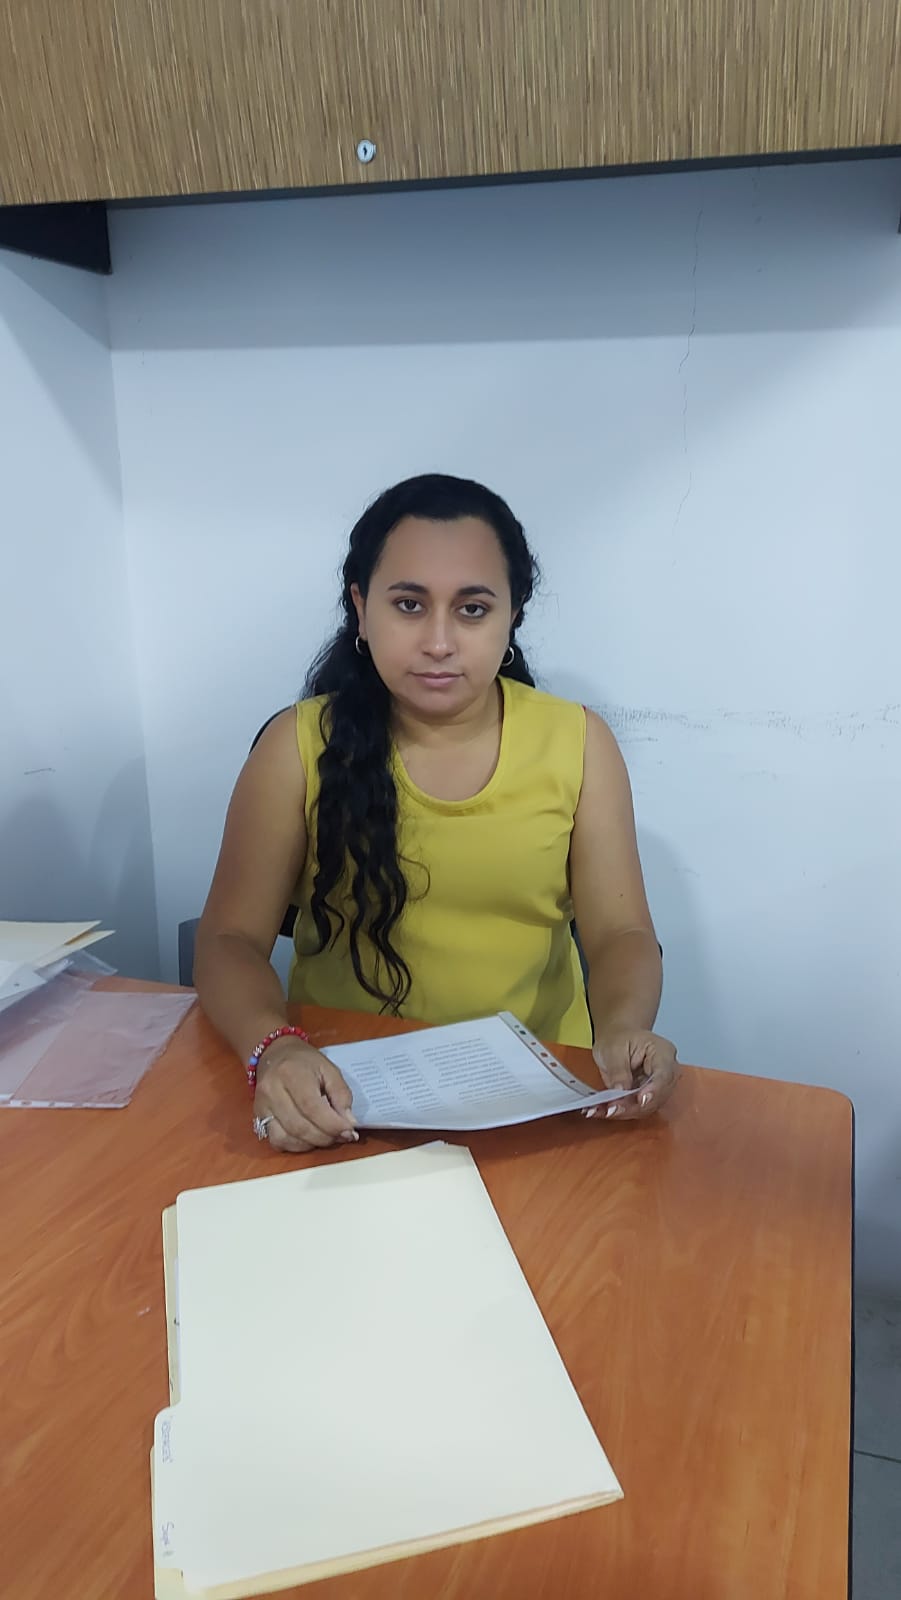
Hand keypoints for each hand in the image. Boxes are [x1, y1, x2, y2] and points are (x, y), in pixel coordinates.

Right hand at [253, 1037, 357, 1152]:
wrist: (275, 1054)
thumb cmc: (304, 1061)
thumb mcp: (329, 1069)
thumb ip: (341, 1094)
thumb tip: (349, 1123)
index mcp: (291, 1073)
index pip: (311, 1107)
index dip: (332, 1125)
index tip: (349, 1131)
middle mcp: (272, 1091)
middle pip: (299, 1127)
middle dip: (325, 1137)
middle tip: (342, 1136)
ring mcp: (262, 1106)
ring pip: (287, 1138)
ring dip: (312, 1144)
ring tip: (326, 1136)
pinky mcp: (258, 1117)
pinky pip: (277, 1142)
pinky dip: (296, 1146)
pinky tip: (308, 1138)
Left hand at [586, 1027, 679, 1121]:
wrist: (617, 1039)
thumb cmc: (619, 1038)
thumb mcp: (614, 1049)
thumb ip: (619, 1070)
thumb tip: (622, 1090)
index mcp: (663, 1053)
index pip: (664, 1075)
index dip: (654, 1090)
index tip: (641, 1100)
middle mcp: (666, 1072)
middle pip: (658, 1096)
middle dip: (634, 1106)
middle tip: (613, 1109)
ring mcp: (658, 1087)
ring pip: (648, 1107)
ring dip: (626, 1111)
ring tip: (604, 1111)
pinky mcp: (647, 1097)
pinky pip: (637, 1108)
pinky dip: (621, 1111)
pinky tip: (604, 1111)